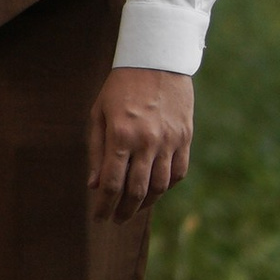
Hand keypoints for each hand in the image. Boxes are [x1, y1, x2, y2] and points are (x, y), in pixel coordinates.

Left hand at [88, 67, 192, 221]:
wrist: (156, 60)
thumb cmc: (120, 86)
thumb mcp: (99, 113)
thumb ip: (96, 151)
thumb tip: (94, 185)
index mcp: (120, 135)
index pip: (112, 184)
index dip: (104, 206)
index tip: (99, 218)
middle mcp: (146, 142)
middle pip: (136, 191)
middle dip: (124, 211)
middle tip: (116, 220)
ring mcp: (169, 141)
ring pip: (160, 186)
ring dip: (146, 204)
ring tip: (134, 209)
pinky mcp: (185, 137)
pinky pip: (179, 172)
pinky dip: (168, 186)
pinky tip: (156, 190)